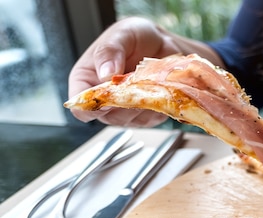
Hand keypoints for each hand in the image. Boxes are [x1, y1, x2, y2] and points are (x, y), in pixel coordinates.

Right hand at [67, 17, 183, 126]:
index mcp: (87, 79)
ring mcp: (125, 109)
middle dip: (126, 104)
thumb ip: (109, 51)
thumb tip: (105, 74)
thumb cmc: (136, 37)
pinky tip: (161, 89)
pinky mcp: (145, 115)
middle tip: (140, 84)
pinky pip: (150, 120)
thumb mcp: (121, 34)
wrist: (163, 44)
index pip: (80, 106)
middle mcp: (103, 98)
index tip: (109, 100)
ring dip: (143, 104)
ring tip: (152, 81)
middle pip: (108, 117)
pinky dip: (157, 107)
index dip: (92, 108)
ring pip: (131, 120)